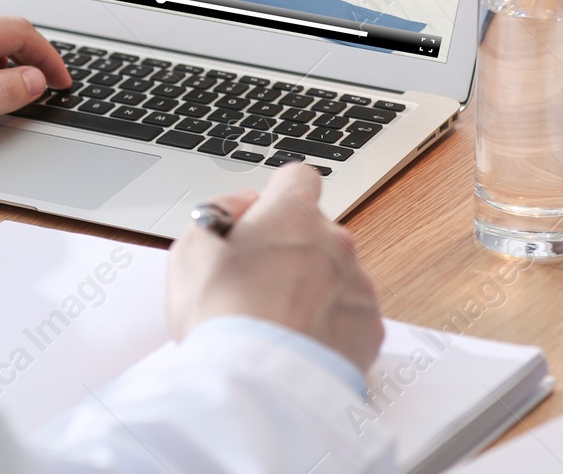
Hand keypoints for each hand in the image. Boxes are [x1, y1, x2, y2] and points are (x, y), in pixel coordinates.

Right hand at [165, 164, 383, 372]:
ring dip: (312, 288)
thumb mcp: (192, 247)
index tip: (261, 220)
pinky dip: (329, 325)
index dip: (277, 196)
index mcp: (292, 214)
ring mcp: (358, 285)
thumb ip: (221, 210)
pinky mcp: (370, 328)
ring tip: (276, 322)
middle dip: (292, 249)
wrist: (260, 385)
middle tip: (256, 283)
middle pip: (316, 231)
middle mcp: (334, 241)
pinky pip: (349, 315)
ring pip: (335, 273)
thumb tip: (246, 203)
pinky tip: (300, 343)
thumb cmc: (221, 315)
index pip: (298, 178)